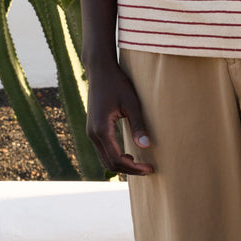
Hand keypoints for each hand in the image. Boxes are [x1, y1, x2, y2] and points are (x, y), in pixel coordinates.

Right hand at [85, 60, 154, 175]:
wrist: (100, 70)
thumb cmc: (117, 83)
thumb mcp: (131, 102)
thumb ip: (138, 125)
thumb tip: (146, 146)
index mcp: (101, 130)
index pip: (117, 159)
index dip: (134, 167)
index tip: (149, 169)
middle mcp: (92, 134)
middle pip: (109, 163)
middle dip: (129, 169)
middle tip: (147, 170)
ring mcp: (90, 132)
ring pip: (105, 158)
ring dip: (122, 164)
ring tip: (140, 164)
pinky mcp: (93, 128)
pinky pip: (103, 150)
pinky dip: (115, 156)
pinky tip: (128, 154)